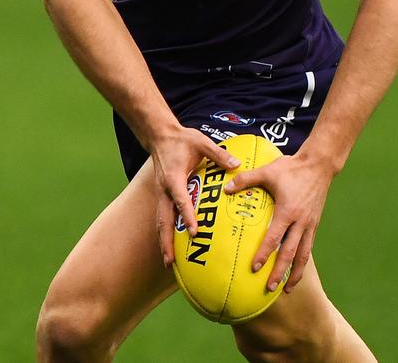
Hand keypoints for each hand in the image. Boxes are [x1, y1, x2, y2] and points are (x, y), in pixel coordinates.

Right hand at [152, 125, 240, 268]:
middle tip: (171, 261)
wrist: (161, 136)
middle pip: (164, 220)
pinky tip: (172, 244)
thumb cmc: (182, 140)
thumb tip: (237, 165)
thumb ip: (219, 154)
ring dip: (164, 241)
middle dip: (166, 241)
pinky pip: (164, 216)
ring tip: (168, 262)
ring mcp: (162, 193)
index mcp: (174, 178)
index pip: (181, 200)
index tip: (195, 232)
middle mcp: (165, 189)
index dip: (188, 216)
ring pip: (161, 221)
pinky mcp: (163, 194)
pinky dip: (166, 231)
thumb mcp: (202, 143)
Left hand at [224, 152, 332, 292]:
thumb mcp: (268, 171)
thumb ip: (247, 179)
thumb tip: (226, 187)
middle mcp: (300, 222)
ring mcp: (310, 224)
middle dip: (280, 272)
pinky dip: (303, 260)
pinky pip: (309, 246)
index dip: (263, 254)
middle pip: (290, 253)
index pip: (273, 238)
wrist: (319, 164)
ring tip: (287, 289)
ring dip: (295, 273)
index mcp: (287, 211)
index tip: (254, 268)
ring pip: (303, 255)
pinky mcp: (315, 223)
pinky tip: (297, 268)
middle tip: (270, 288)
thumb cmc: (292, 168)